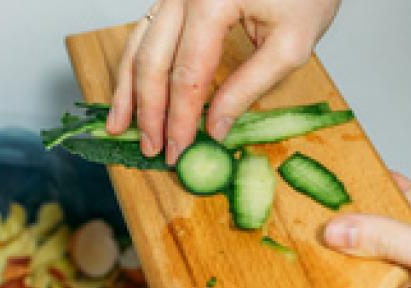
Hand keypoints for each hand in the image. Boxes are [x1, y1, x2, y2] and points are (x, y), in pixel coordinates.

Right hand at [106, 0, 340, 164]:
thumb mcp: (292, 43)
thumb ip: (249, 86)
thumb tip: (214, 127)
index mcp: (212, 0)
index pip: (187, 73)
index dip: (180, 118)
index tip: (177, 149)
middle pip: (152, 62)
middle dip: (149, 111)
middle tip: (151, 147)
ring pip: (137, 46)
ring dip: (127, 90)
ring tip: (119, 125)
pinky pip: (144, 33)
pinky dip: (134, 65)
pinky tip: (129, 92)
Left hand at [323, 172, 410, 287]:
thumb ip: (388, 242)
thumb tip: (336, 233)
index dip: (329, 274)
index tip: (302, 247)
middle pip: (371, 265)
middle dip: (349, 237)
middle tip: (316, 209)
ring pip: (398, 240)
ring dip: (376, 213)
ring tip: (346, 188)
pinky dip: (410, 201)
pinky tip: (392, 179)